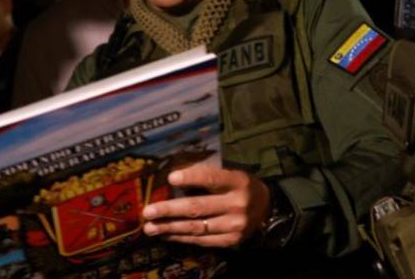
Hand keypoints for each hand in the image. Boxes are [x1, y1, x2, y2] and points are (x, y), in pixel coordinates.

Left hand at [141, 164, 271, 247]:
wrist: (266, 208)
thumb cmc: (240, 186)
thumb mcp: (231, 174)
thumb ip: (208, 176)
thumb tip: (172, 180)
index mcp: (237, 181)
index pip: (211, 178)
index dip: (191, 178)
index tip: (170, 178)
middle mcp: (236, 204)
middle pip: (198, 207)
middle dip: (169, 210)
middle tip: (148, 211)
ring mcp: (234, 225)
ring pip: (196, 227)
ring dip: (169, 227)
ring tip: (150, 227)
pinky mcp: (231, 241)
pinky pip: (201, 240)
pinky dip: (181, 237)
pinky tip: (166, 234)